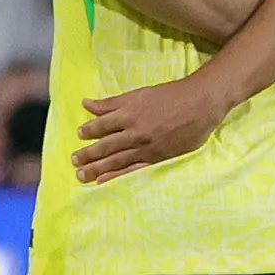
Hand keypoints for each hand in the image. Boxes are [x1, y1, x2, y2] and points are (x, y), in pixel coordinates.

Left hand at [73, 71, 227, 181]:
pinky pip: (133, 170)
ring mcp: (146, 147)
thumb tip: (86, 104)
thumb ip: (112, 102)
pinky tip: (104, 181)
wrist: (200, 104)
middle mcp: (135, 132)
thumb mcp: (139, 93)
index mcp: (129, 113)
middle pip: (106, 146)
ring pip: (116, 160)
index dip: (89, 130)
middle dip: (88, 155)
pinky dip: (117, 176)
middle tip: (74, 161)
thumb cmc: (171, 95)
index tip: (79, 135)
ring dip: (97, 168)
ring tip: (81, 175)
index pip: (102, 125)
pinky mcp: (157, 158)